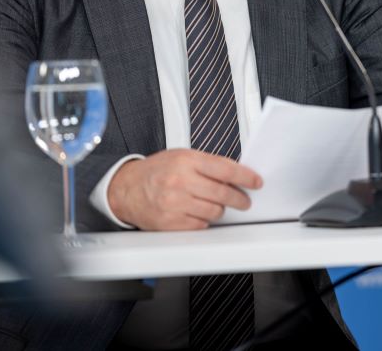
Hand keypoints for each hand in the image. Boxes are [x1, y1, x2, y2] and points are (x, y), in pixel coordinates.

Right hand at [107, 149, 262, 229]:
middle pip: (223, 194)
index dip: (246, 177)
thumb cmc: (155, 171)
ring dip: (221, 210)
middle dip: (240, 199)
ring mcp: (175, 203)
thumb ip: (207, 164)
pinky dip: (204, 221)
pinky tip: (199, 213)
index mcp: (186, 161)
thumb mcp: (181, 156)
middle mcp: (181, 181)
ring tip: (217, 205)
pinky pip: (200, 225)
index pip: (226, 170)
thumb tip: (236, 175)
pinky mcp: (170, 223)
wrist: (125, 189)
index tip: (256, 182)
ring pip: (214, 212)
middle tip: (244, 201)